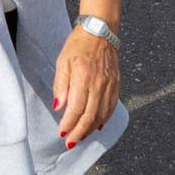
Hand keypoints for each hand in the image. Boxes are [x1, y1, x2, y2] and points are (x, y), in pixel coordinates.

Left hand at [52, 23, 121, 146]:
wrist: (100, 31)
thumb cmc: (78, 45)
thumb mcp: (62, 61)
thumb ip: (60, 85)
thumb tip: (58, 107)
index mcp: (83, 77)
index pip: (77, 107)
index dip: (69, 123)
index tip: (62, 132)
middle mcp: (99, 83)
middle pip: (90, 115)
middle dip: (79, 132)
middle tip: (70, 142)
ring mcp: (109, 85)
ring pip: (102, 114)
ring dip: (90, 129)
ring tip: (81, 137)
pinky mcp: (116, 85)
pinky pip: (111, 107)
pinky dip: (104, 119)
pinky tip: (97, 126)